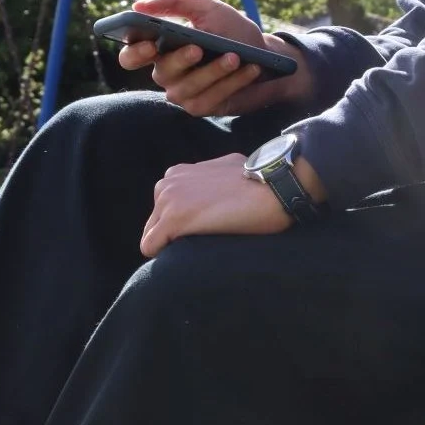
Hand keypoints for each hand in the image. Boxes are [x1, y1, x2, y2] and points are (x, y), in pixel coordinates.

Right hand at [117, 0, 312, 115]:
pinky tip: (248, 69)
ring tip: (234, 56)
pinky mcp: (203, 107)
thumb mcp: (206, 8)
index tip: (149, 44)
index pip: (131, 56)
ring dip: (214, 71)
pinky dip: (232, 83)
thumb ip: (173, 2)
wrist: (265, 53)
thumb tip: (138, 5)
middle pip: (162, 72)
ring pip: (188, 87)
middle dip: (181, 60)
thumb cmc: (230, 29)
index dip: (134, 54)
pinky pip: (211, 99)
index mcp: (160, 49)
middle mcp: (167, 73)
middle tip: (198, 48)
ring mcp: (184, 93)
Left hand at [141, 154, 292, 256]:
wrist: (274, 185)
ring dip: (172, 244)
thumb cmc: (259, 180)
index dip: (183, 222)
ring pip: (152, 235)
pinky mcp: (174, 219)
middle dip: (173, 234)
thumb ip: (209, 179)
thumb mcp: (225, 168)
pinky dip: (164, 255)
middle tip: (203, 241)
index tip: (203, 229)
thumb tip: (218, 189)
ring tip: (200, 247)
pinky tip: (188, 256)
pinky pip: (150, 246)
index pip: (164, 207)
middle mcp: (167, 183)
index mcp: (177, 173)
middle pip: (155, 222)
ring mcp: (168, 200)